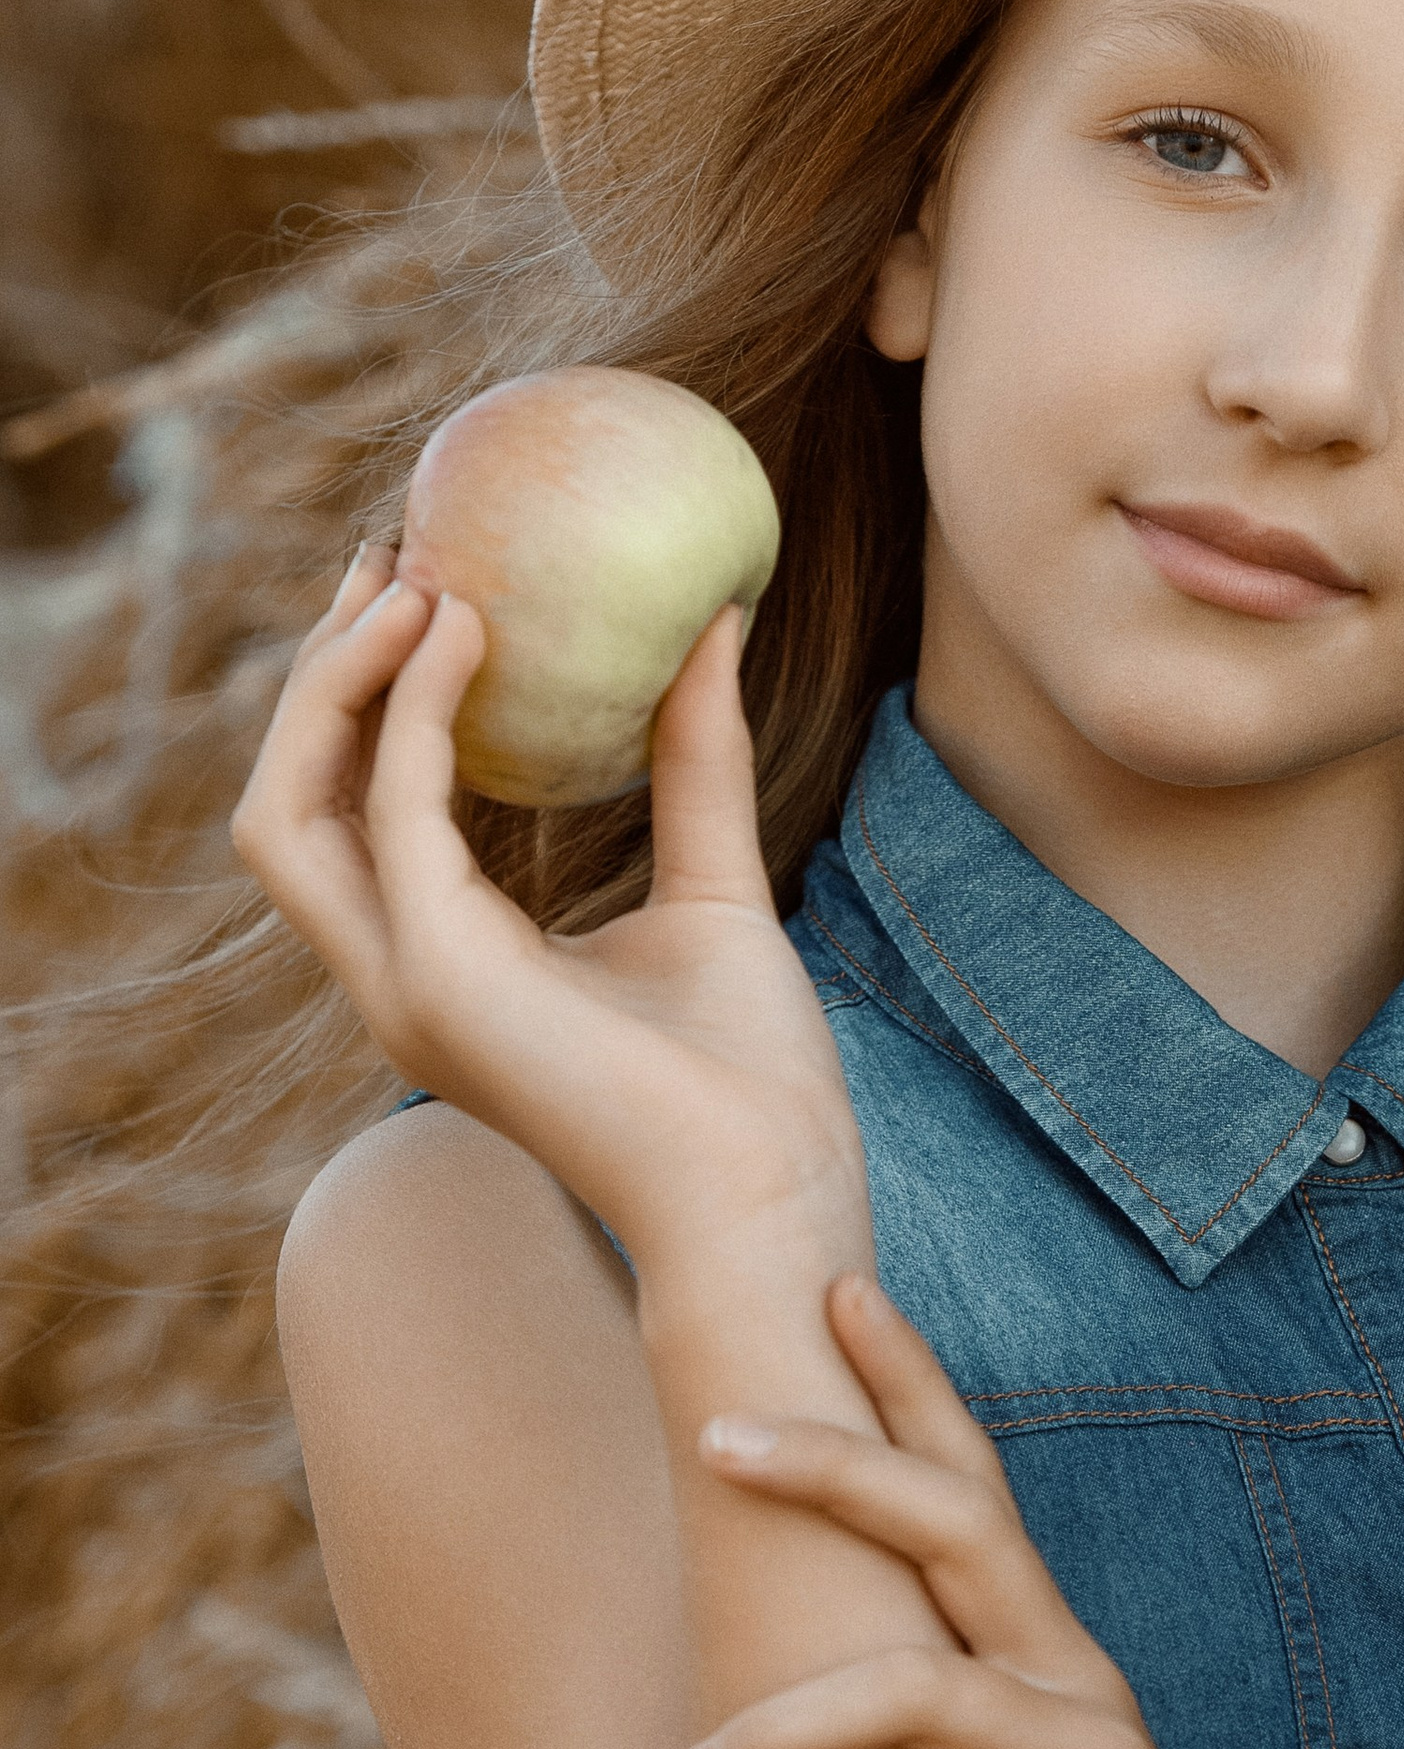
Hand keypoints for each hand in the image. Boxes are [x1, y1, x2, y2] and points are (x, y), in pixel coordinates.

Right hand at [231, 546, 865, 1268]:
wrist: (772, 1192)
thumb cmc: (754, 1078)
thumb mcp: (717, 887)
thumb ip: (696, 764)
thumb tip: (718, 627)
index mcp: (449, 968)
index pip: (351, 820)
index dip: (362, 703)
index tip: (424, 589)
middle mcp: (400, 981)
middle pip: (287, 806)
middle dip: (316, 678)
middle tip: (392, 556)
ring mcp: (405, 988)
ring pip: (287, 811)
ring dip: (332, 684)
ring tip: (413, 580)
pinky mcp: (441, 981)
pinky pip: (394, 810)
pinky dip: (412, 711)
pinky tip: (465, 630)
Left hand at [658, 1273, 1306, 1748]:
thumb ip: (940, 1730)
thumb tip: (800, 1684)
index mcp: (1048, 1648)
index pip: (974, 1481)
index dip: (912, 1380)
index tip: (835, 1286)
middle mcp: (1072, 1676)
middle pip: (952, 1525)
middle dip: (834, 1466)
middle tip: (710, 1433)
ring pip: (915, 1691)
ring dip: (777, 1734)